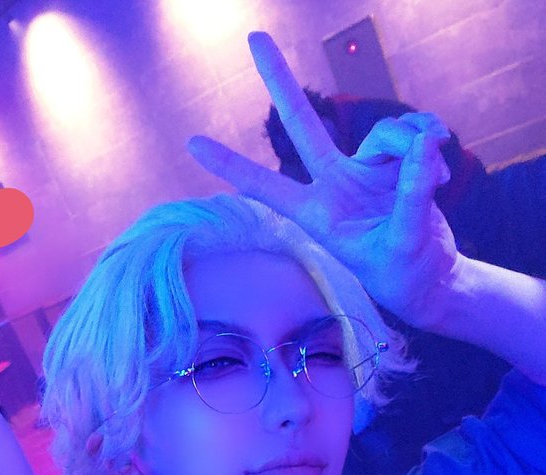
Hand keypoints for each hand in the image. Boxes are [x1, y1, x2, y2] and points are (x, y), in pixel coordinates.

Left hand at [188, 32, 460, 327]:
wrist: (430, 278)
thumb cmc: (405, 274)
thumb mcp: (406, 242)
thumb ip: (413, 194)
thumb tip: (423, 144)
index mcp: (318, 215)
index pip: (267, 187)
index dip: (231, 164)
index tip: (191, 143)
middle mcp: (334, 185)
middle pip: (302, 124)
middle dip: (279, 81)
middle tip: (254, 37)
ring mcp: (363, 170)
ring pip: (386, 131)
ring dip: (415, 144)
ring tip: (437, 179)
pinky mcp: (394, 162)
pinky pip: (413, 132)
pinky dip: (431, 144)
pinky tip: (443, 167)